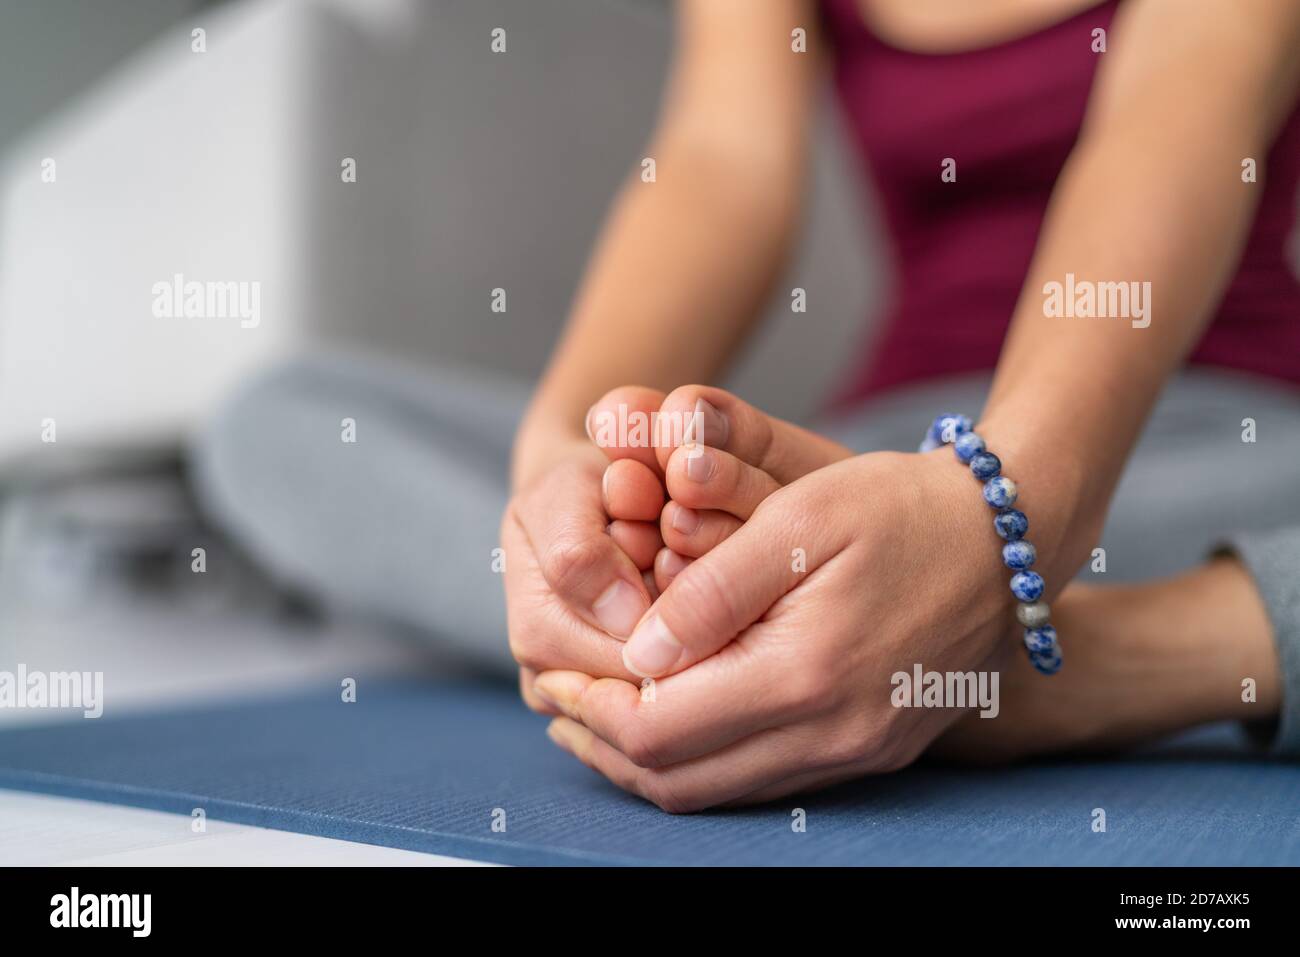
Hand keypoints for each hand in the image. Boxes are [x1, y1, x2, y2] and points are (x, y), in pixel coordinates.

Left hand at [534, 391, 1095, 809]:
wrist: (1005, 536)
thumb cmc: (901, 509)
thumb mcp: (801, 519)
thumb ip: (713, 591)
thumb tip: (637, 652)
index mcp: (808, 677)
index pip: (662, 730)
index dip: (593, 709)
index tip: (553, 676)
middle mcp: (834, 736)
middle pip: (683, 780)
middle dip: (606, 746)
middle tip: (558, 704)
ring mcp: (857, 753)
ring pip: (721, 790)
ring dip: (650, 759)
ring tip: (598, 714)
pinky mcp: (871, 750)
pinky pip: (764, 777)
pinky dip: (705, 757)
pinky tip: (678, 714)